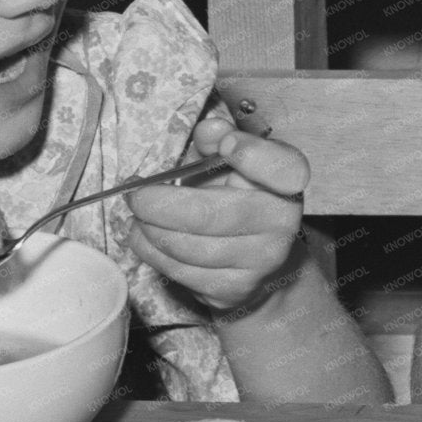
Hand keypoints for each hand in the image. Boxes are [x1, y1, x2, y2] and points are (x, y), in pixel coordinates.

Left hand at [125, 116, 309, 311]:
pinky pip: (178, 270)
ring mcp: (260, 261)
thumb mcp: (228, 164)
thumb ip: (217, 142)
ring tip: (141, 216)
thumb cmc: (234, 199)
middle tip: (135, 195)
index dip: (253, 155)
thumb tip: (210, 132)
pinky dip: (152, 251)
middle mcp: (282, 224)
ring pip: (185, 247)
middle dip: (158, 204)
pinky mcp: (234, 290)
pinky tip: (150, 238)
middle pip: (209, 215)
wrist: (258, 263)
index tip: (225, 146)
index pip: (283, 168)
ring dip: (149, 229)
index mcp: (286, 183)